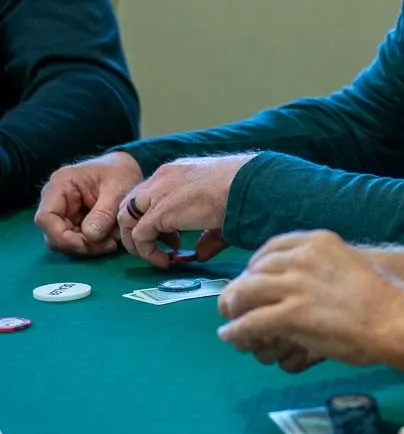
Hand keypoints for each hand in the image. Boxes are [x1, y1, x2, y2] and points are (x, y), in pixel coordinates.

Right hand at [35, 152, 142, 256]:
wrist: (125, 168)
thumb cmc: (120, 172)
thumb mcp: (118, 189)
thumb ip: (104, 213)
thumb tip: (90, 237)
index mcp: (60, 185)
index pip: (46, 218)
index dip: (61, 237)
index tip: (86, 245)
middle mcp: (55, 200)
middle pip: (53, 234)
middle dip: (80, 244)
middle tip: (109, 245)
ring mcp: (63, 211)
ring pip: (64, 240)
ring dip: (88, 246)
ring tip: (113, 240)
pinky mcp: (72, 220)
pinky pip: (76, 238)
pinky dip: (92, 243)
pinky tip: (111, 238)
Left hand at [115, 154, 254, 267]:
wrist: (247, 185)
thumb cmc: (242, 191)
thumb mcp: (217, 208)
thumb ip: (205, 232)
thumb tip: (200, 253)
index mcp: (176, 172)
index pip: (149, 193)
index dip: (152, 217)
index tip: (172, 237)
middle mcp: (161, 178)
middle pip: (130, 204)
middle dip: (137, 229)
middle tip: (158, 247)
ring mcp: (157, 193)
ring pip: (125, 219)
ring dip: (136, 242)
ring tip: (156, 257)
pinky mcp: (159, 212)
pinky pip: (139, 236)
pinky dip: (147, 252)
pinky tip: (165, 261)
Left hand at [218, 230, 403, 367]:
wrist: (394, 317)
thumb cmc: (382, 296)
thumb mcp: (350, 263)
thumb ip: (325, 265)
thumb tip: (308, 282)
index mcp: (318, 242)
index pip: (272, 247)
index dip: (255, 264)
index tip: (251, 277)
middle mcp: (302, 257)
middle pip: (255, 270)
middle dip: (240, 287)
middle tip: (234, 304)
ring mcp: (295, 285)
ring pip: (246, 293)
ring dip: (233, 309)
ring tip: (230, 322)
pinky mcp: (291, 314)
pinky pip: (251, 323)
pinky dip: (236, 331)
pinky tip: (232, 337)